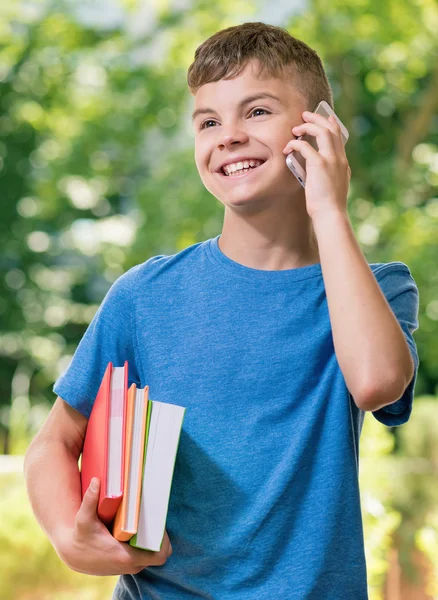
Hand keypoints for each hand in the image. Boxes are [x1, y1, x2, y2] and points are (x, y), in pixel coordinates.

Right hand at [55, 478, 172, 575]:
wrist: (73, 553)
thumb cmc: (80, 536)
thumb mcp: (83, 518)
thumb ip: (90, 500)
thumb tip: (96, 481)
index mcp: (126, 557)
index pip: (160, 554)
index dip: (164, 541)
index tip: (160, 523)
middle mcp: (131, 565)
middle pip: (160, 553)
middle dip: (160, 537)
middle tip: (155, 517)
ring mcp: (129, 567)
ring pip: (152, 555)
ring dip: (153, 540)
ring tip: (149, 521)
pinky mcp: (126, 565)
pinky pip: (145, 556)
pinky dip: (146, 545)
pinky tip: (141, 529)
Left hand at [282, 111, 350, 220]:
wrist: (330, 214)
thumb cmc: (328, 206)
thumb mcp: (332, 186)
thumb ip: (329, 175)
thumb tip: (318, 170)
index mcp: (343, 163)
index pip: (339, 137)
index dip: (332, 124)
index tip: (327, 117)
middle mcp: (339, 158)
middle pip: (331, 129)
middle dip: (318, 118)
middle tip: (305, 115)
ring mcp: (331, 160)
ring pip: (322, 131)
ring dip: (307, 126)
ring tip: (296, 129)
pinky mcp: (319, 164)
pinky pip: (305, 146)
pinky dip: (295, 144)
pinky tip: (287, 148)